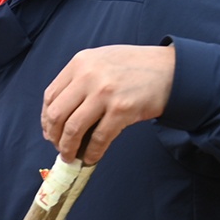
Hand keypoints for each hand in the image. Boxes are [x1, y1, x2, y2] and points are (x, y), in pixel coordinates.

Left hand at [41, 44, 175, 163]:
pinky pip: (99, 138)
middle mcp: (89, 76)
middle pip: (57, 115)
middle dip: (53, 136)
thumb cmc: (135, 68)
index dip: (46, 119)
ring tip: (70, 156)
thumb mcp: (102, 61)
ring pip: (73, 129)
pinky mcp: (122, 109)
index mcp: (80, 63)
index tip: (49, 131)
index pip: (50, 96)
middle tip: (58, 147)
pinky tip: (90, 158)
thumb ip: (79, 79)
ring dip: (68, 148)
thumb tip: (56, 115)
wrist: (173, 70)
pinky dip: (92, 152)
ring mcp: (105, 93)